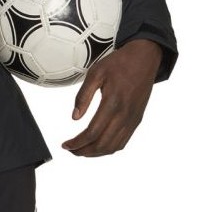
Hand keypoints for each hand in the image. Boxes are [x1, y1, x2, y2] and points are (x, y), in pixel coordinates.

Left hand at [62, 39, 162, 156]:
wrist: (144, 58)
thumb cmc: (119, 63)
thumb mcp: (95, 73)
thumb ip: (83, 96)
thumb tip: (74, 117)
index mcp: (113, 103)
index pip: (92, 132)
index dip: (77, 143)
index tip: (66, 145)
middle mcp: (125, 115)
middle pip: (102, 144)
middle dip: (84, 151)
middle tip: (71, 150)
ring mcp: (133, 119)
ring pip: (114, 146)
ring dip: (96, 153)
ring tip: (82, 150)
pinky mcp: (137, 119)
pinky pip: (123, 141)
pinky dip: (109, 148)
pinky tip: (99, 145)